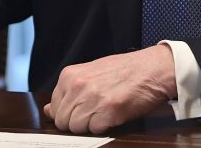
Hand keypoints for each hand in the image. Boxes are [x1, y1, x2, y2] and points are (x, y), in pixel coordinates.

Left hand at [43, 45, 175, 133]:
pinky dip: (104, 127)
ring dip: (90, 125)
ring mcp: (92, 98)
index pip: (54, 108)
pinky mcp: (108, 111)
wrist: (151, 69)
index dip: (67, 113)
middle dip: (76, 122)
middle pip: (63, 121)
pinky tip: (113, 114)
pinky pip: (95, 130)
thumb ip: (68, 91)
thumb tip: (48, 110)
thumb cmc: (123, 71)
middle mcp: (78, 86)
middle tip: (94, 113)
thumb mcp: (89, 74)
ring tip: (104, 112)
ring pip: (76, 128)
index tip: (80, 110)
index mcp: (70, 76)